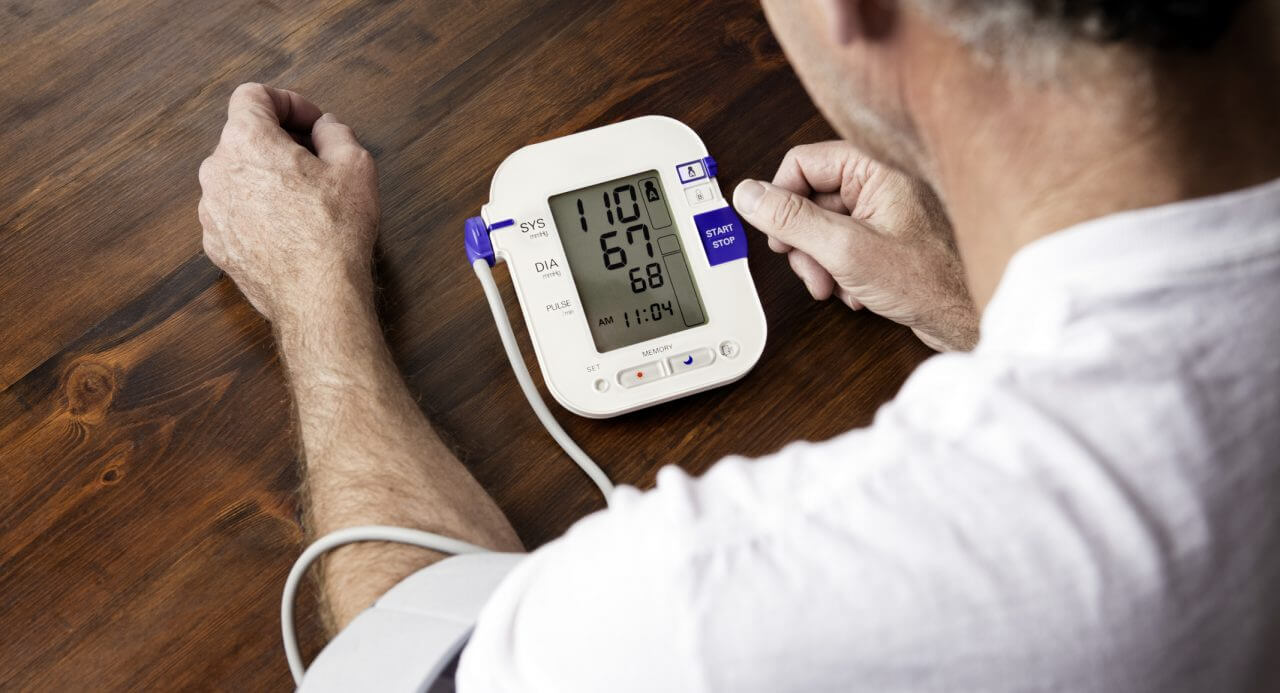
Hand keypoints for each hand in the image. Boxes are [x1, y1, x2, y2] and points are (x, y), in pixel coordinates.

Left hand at [198, 83, 378, 325]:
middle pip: (244, 136)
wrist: (316, 297)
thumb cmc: (335, 230)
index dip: (289, 102)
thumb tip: (324, 128)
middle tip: (318, 162)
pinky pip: (235, 212)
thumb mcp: (356, 166)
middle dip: (280, 141)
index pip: (253, 95)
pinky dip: (258, 210)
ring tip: (305, 200)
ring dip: (268, 177)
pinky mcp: (216, 244)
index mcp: (246, 141)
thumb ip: (336, 133)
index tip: (314, 124)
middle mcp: (216, 171)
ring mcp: (210, 211)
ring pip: (237, 176)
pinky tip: (290, 229)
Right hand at [733, 141, 977, 351]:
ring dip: (820, 263)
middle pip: (810, 199)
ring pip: (823, 229)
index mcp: (875, 168)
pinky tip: (855, 291)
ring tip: (835, 286)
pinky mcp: (887, 240)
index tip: (777, 234)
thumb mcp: (844, 250)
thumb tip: (749, 196)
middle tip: (811, 268)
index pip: (803, 163)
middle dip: (803, 242)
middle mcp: (880, 184)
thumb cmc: (930, 282)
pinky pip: (843, 247)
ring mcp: (884, 213)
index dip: (782, 199)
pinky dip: (840, 272)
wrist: (971, 319)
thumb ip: (791, 220)